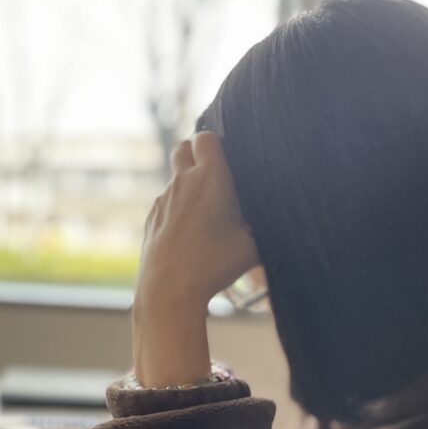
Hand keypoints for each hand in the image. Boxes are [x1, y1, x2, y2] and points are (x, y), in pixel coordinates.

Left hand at [132, 132, 258, 388]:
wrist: (170, 290)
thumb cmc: (213, 266)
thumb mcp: (252, 246)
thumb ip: (261, 225)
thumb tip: (275, 221)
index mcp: (209, 178)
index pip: (206, 137)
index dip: (217, 145)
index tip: (228, 161)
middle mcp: (182, 182)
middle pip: (183, 147)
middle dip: (196, 155)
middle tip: (213, 177)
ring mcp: (163, 200)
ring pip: (174, 178)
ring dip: (188, 186)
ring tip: (205, 213)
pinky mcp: (152, 219)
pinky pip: (166, 204)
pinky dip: (177, 210)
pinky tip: (188, 235)